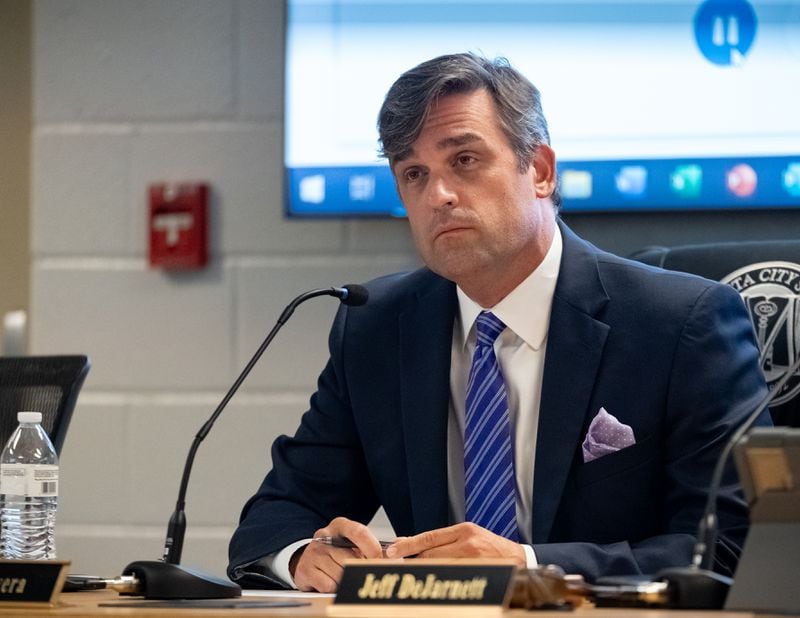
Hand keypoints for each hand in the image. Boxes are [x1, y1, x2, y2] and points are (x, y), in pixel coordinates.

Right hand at [291, 517, 384, 591]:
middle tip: (358, 571)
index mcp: (340, 525)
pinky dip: (333, 588)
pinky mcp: (305, 569)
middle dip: (358, 569)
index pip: (359, 532)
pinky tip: (329, 580)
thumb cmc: (336, 552)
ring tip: (340, 575)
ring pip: (340, 574)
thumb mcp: (353, 544)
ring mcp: (313, 552)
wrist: (308, 560)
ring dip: (344, 580)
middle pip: (351, 558)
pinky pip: (328, 585)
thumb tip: (391, 557)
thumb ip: (372, 548)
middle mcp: (325, 536)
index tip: (379, 559)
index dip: (372, 547)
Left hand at [385, 522, 525, 565]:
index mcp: (463, 530)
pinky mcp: (478, 573)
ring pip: (438, 567)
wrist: (519, 559)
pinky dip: (441, 579)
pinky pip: (451, 578)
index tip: (391, 550)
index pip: (428, 537)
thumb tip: (410, 543)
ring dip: (427, 571)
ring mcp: (473, 559)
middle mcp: (468, 542)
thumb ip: (441, 540)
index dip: (408, 544)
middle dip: (416, 560)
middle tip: (402, 565)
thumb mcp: (467, 536)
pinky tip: (438, 581)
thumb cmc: (491, 548)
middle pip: (430, 554)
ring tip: (419, 575)